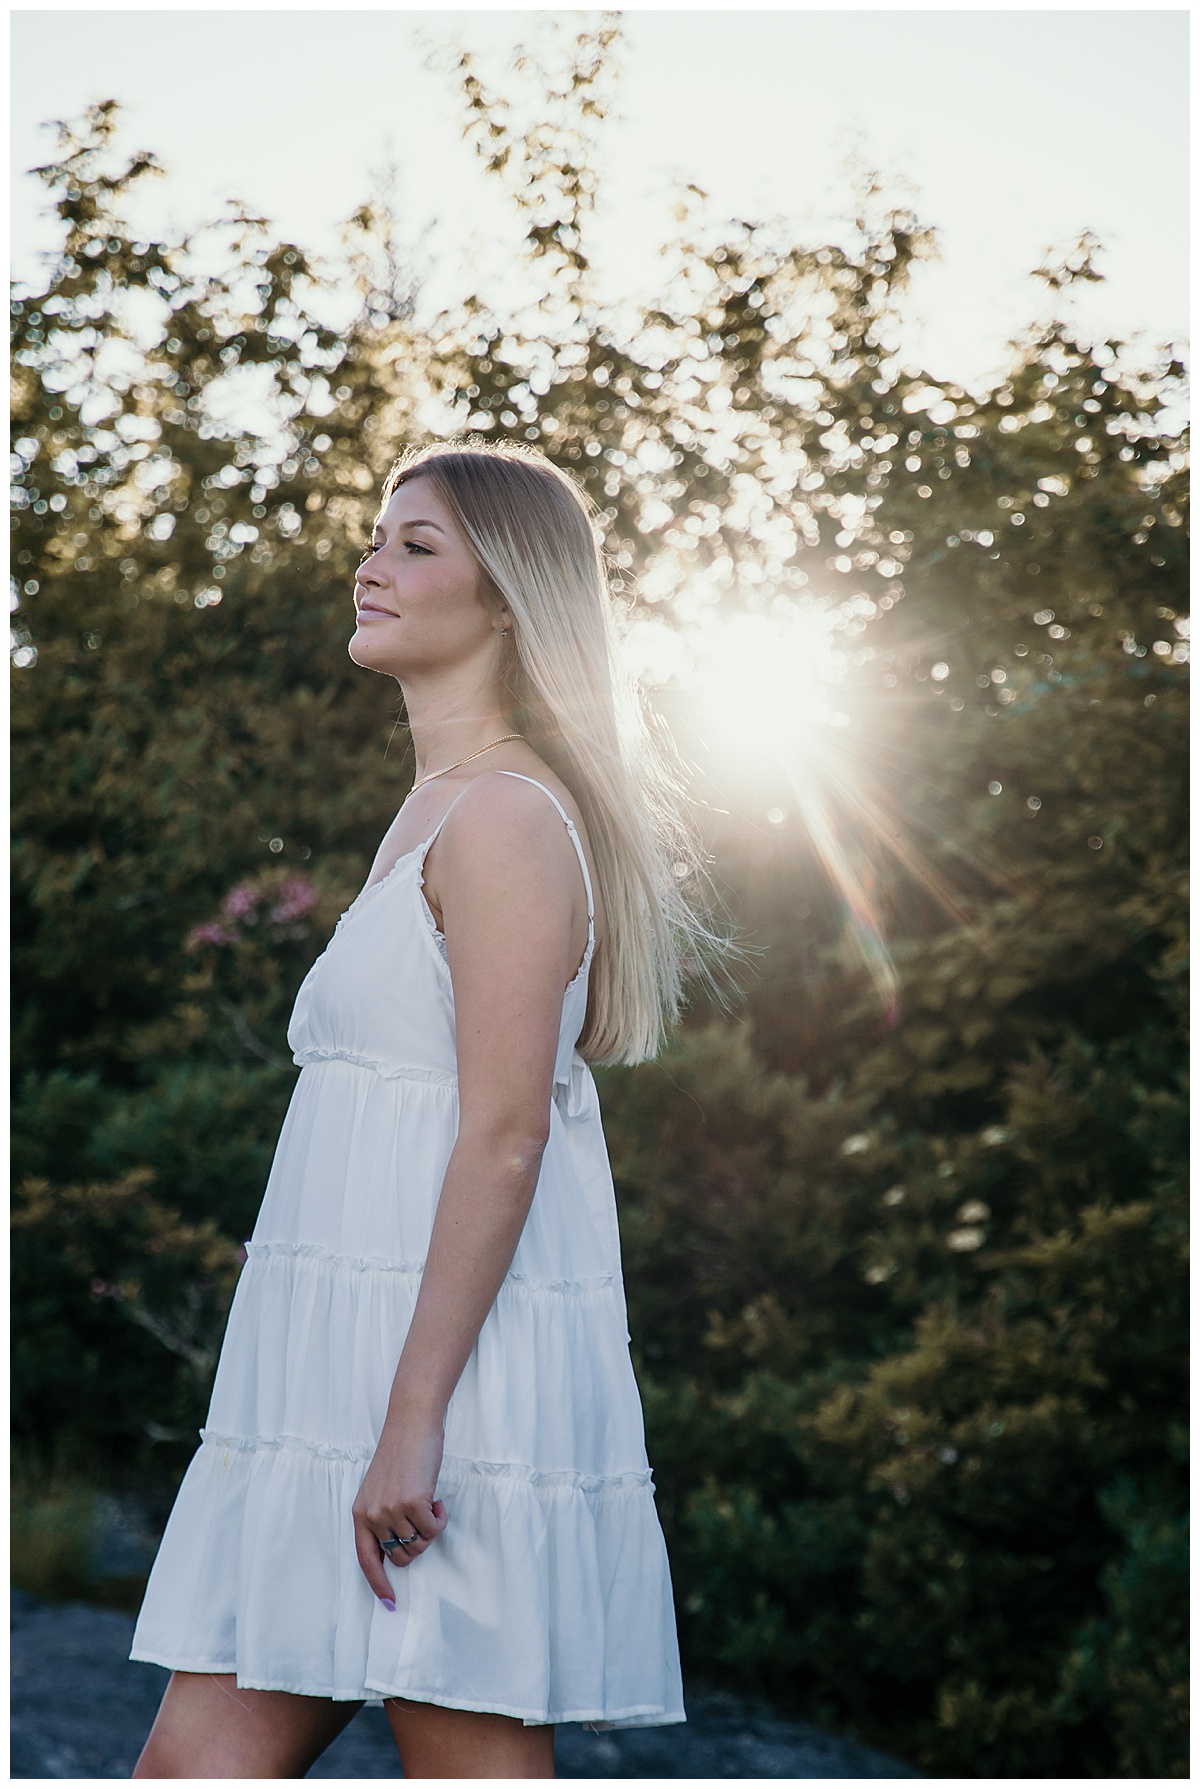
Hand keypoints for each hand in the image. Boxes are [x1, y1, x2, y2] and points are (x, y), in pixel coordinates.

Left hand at [352, 1414, 448, 1604]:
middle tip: (422, 1517)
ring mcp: (391, 1510)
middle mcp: (372, 1515)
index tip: (389, 1603)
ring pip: (420, 1544)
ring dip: (430, 1527)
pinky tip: (436, 1497)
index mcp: (361, 1513)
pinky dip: (440, 1517)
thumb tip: (396, 1552)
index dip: (378, 1584)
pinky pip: (434, 1529)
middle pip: (401, 1556)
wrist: (411, 1424)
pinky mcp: (412, 1503)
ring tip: (428, 1502)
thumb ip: (381, 1519)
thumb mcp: (380, 1490)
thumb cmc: (401, 1456)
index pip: (366, 1560)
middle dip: (418, 1543)